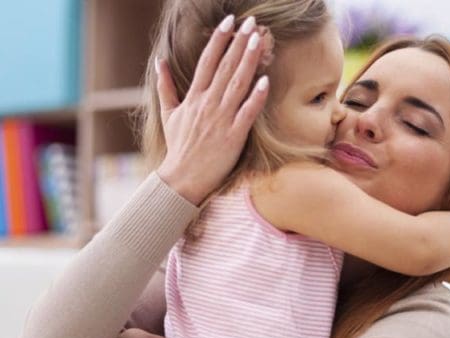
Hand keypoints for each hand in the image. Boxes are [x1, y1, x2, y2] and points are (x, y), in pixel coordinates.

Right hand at [156, 15, 269, 204]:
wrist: (182, 178)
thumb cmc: (178, 147)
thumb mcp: (168, 115)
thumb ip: (165, 86)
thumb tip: (159, 61)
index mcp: (193, 98)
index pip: (207, 62)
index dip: (219, 40)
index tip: (229, 21)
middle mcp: (207, 104)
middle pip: (225, 68)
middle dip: (239, 42)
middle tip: (252, 22)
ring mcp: (221, 119)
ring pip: (237, 85)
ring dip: (248, 61)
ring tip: (259, 39)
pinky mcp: (233, 136)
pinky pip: (247, 113)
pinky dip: (256, 97)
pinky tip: (266, 80)